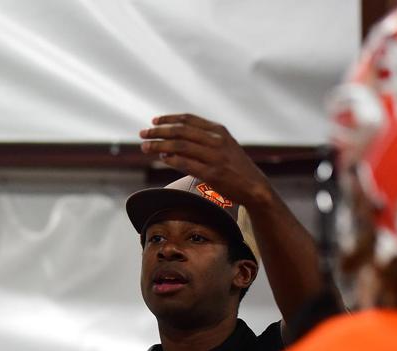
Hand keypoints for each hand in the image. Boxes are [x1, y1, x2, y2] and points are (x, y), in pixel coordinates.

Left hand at [139, 113, 275, 209]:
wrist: (254, 186)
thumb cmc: (235, 166)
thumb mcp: (224, 145)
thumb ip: (204, 138)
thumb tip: (173, 139)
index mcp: (218, 130)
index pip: (188, 119)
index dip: (168, 119)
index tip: (154, 121)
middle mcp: (216, 140)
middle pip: (180, 131)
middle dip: (158, 131)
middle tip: (143, 134)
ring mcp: (215, 157)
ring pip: (180, 146)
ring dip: (159, 146)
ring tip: (145, 147)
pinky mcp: (212, 173)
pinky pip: (186, 164)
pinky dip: (171, 160)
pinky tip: (161, 159)